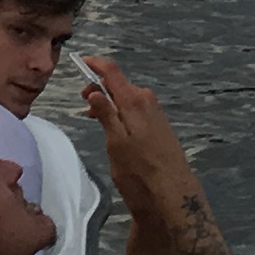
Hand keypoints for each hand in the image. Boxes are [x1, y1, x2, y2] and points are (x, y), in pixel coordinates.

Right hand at [78, 55, 189, 207]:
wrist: (173, 193)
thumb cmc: (139, 170)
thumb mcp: (116, 144)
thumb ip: (106, 115)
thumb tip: (94, 90)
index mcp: (134, 101)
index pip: (112, 71)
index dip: (96, 64)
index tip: (81, 61)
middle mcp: (147, 100)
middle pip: (120, 84)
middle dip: (100, 89)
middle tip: (84, 106)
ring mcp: (156, 112)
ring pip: (128, 98)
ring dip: (111, 102)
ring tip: (96, 119)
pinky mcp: (160, 124)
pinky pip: (137, 108)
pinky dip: (123, 111)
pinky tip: (117, 128)